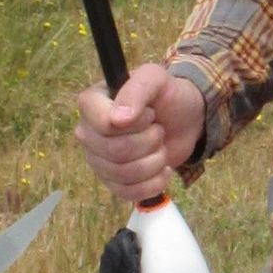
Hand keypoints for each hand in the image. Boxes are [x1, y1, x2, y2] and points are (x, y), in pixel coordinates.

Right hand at [74, 63, 202, 204]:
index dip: (135, 124)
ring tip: (161, 146)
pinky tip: (163, 169)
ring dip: (154, 161)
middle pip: (115, 151)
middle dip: (149, 142)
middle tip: (159, 130)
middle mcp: (88, 133)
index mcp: (91, 103)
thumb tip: (117, 119)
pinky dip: (154, 183)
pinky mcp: (112, 181)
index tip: (150, 114)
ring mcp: (98, 160)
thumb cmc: (167, 95)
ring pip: (123, 174)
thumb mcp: (156, 79)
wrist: (184, 120)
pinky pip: (128, 193)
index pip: (104, 124)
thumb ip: (137, 90)